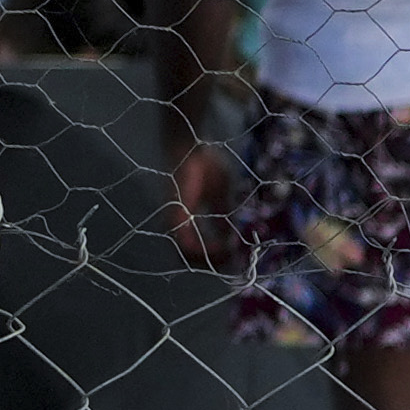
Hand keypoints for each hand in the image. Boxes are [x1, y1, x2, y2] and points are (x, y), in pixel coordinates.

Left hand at [174, 134, 234, 255]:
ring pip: (187, 255)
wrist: (191, 145)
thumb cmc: (204, 163)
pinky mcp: (176, 216)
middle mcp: (177, 223)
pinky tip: (223, 246)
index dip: (214, 256)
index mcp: (186, 219)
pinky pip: (188, 244)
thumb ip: (222, 217)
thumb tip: (231, 238)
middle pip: (189, 257)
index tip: (235, 255)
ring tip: (230, 255)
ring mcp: (174, 221)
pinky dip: (206, 250)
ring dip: (210, 259)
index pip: (195, 248)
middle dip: (213, 263)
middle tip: (233, 260)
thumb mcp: (221, 195)